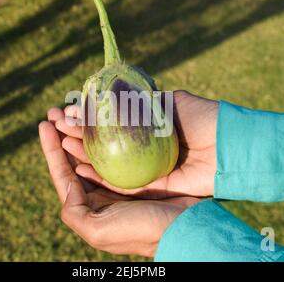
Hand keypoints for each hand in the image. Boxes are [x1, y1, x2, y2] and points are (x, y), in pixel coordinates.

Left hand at [39, 109, 198, 256]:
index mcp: (93, 205)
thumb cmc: (143, 230)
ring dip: (84, 127)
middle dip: (65, 133)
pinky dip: (111, 127)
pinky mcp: (144, 162)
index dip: (52, 150)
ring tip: (73, 107)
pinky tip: (105, 113)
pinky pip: (122, 142)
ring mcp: (126, 174)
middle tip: (56, 111)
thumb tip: (67, 181)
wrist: (189, 225)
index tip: (45, 125)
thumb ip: (74, 212)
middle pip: (78, 157)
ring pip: (99, 146)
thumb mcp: (99, 231)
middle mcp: (106, 189)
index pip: (65, 174)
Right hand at [55, 90, 217, 197]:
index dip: (86, 116)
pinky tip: (76, 164)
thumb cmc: (203, 119)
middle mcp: (142, 147)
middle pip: (102, 142)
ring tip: (58, 141)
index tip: (64, 109)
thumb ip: (140, 102)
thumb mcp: (168, 103)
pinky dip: (97, 174)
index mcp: (147, 126)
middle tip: (52, 124)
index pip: (109, 121)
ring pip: (105, 162)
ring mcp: (145, 167)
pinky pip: (118, 182)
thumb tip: (106, 96)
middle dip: (76, 132)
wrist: (230, 146)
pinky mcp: (150, 186)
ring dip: (80, 152)